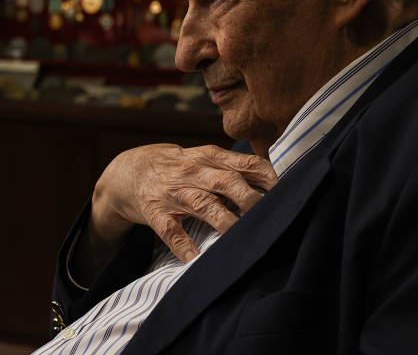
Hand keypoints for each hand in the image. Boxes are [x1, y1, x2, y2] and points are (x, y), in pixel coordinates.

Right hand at [90, 144, 277, 262]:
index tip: (287, 192)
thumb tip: (277, 182)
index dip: (267, 177)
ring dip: (223, 220)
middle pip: (226, 182)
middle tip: (269, 216)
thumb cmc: (179, 168)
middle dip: (249, 199)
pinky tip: (195, 259)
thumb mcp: (204, 158)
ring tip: (240, 237)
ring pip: (202, 204)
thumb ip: (235, 167)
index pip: (244, 163)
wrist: (130, 171)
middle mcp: (192, 172)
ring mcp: (173, 192)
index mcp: (208, 157)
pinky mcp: (155, 211)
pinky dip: (183, 245)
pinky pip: (170, 230)